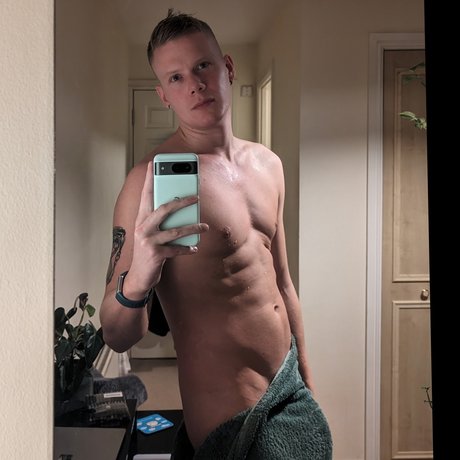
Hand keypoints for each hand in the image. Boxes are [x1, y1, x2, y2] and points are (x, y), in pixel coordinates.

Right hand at [125, 161, 208, 296]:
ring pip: (174, 230)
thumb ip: (160, 221)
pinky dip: (187, 248)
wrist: (139, 276)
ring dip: (192, 227)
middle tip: (196, 197)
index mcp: (141, 219)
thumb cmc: (148, 252)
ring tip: (205, 226)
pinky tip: (195, 248)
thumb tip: (181, 207)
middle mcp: (142, 227)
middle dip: (182, 202)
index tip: (152, 164)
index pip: (145, 196)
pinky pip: (176, 249)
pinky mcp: (155, 254)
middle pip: (164, 208)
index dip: (148, 180)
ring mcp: (148, 241)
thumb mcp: (151, 233)